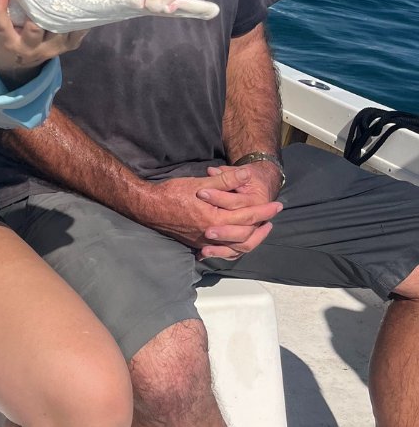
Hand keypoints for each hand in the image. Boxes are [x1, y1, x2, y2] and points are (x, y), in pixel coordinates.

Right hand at [0, 0, 86, 87]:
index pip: (2, 27)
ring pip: (59, 29)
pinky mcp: (67, 47)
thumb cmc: (8, 36)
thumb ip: (1, 10)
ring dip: (61, 11)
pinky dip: (79, 19)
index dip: (0, 9)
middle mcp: (30, 49)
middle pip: (35, 29)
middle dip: (38, 10)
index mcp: (9, 43)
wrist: (20, 61)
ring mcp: (51, 49)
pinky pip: (77, 32)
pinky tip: (79, 4)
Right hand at [143, 167, 281, 261]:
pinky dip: (234, 247)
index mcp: (215, 218)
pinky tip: (238, 241)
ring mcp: (205, 241)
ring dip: (252, 239)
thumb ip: (225, 181)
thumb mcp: (199, 183)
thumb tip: (246, 175)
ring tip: (260, 229)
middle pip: (246, 236)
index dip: (264, 211)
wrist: (149, 207)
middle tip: (273, 217)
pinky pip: (223, 251)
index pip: (247, 217)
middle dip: (262, 226)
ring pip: (236, 247)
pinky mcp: (198, 243)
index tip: (277, 205)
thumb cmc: (172, 193)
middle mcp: (212, 234)